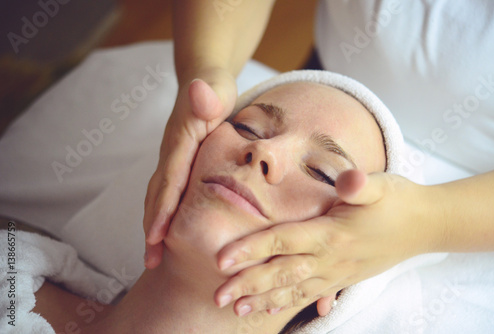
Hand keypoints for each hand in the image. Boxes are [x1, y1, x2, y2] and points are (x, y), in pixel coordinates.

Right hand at [143, 68, 236, 268]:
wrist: (202, 79)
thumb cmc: (214, 88)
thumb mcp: (216, 88)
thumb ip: (207, 95)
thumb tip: (199, 91)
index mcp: (180, 142)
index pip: (170, 181)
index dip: (162, 210)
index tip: (155, 238)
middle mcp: (170, 153)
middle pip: (157, 195)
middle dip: (152, 228)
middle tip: (150, 262)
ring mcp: (171, 159)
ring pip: (157, 196)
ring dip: (153, 226)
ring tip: (153, 256)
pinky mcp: (176, 163)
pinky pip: (166, 192)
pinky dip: (162, 214)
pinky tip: (166, 232)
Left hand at [214, 169, 437, 315]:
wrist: (425, 225)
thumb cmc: (398, 201)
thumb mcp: (381, 185)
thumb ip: (361, 184)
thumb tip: (349, 180)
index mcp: (333, 232)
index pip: (283, 240)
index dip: (252, 249)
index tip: (222, 260)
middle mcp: (331, 258)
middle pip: (282, 272)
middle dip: (249, 284)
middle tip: (218, 296)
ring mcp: (337, 272)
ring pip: (294, 289)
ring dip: (263, 300)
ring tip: (236, 310)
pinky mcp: (343, 278)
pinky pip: (312, 295)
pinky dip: (289, 303)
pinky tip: (272, 309)